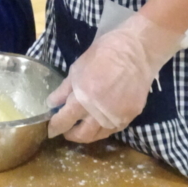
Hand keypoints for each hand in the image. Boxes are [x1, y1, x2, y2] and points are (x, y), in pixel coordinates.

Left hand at [47, 12, 182, 137]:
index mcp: (84, 98)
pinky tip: (98, 122)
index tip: (51, 128)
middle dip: (71, 135)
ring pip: (99, 135)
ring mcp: (118, 116)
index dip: (56, 126)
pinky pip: (113, 129)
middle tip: (66, 130)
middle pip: (82, 135)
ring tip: (81, 128)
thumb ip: (64, 89)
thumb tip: (52, 104)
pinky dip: (102, 129)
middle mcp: (100, 112)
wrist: (136, 51)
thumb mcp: (77, 68)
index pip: (65, 120)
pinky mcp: (131, 116)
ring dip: (87, 135)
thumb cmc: (103, 54)